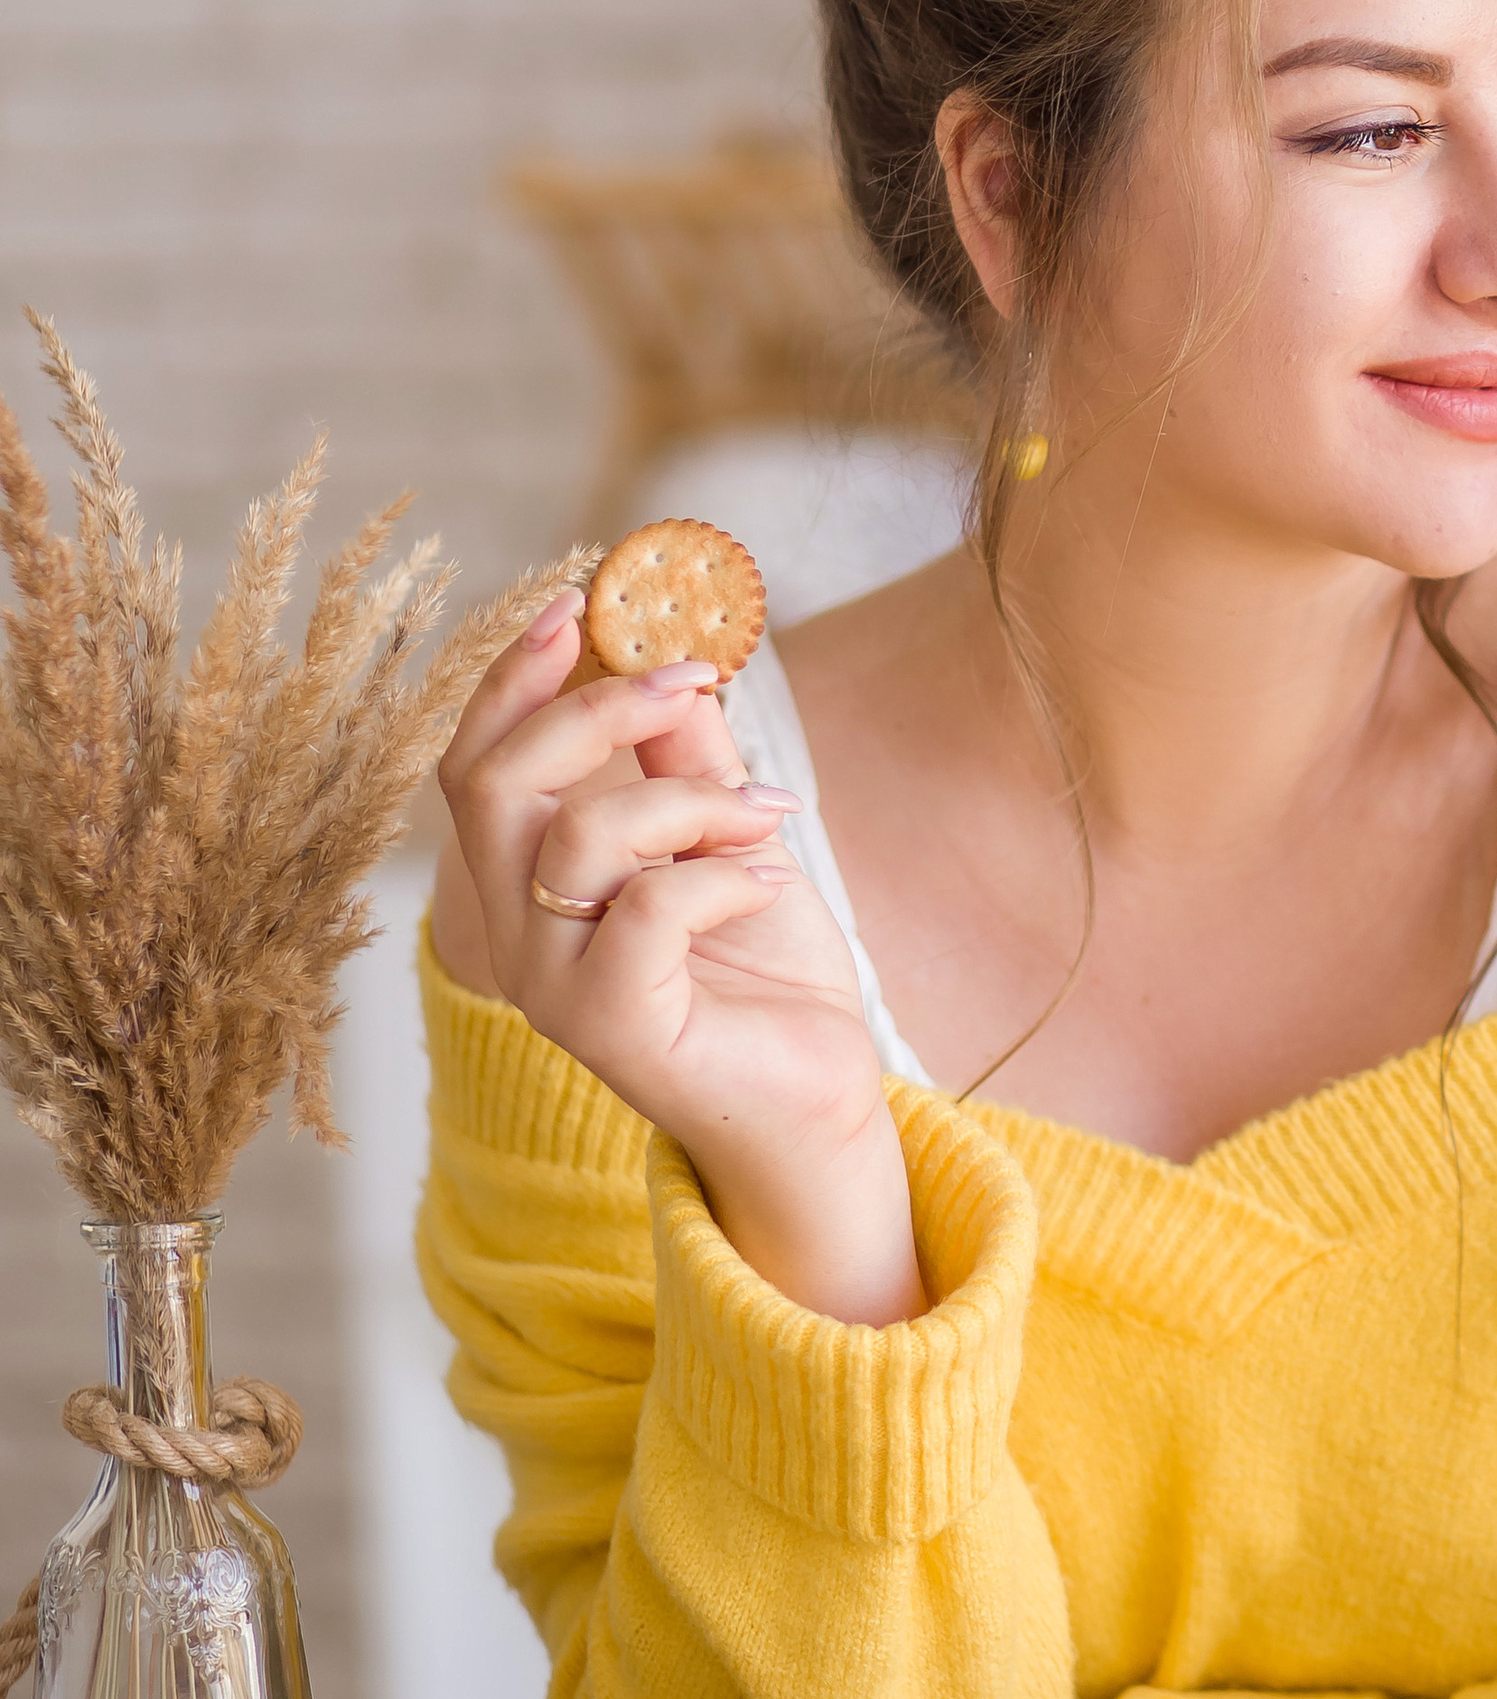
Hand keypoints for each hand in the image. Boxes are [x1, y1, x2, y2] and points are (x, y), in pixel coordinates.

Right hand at [437, 593, 924, 1326]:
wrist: (819, 1098)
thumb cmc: (762, 968)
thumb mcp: (725, 832)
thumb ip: (684, 756)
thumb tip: (666, 656)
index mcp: (530, 883)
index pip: (475, 764)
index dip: (511, 677)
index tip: (577, 600)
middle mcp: (520, 935)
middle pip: (496, 785)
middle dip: (596, 709)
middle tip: (693, 682)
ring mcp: (555, 988)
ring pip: (577, 839)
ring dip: (690, 800)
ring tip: (764, 815)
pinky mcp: (612, 1028)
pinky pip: (646, 909)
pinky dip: (722, 871)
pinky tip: (772, 879)